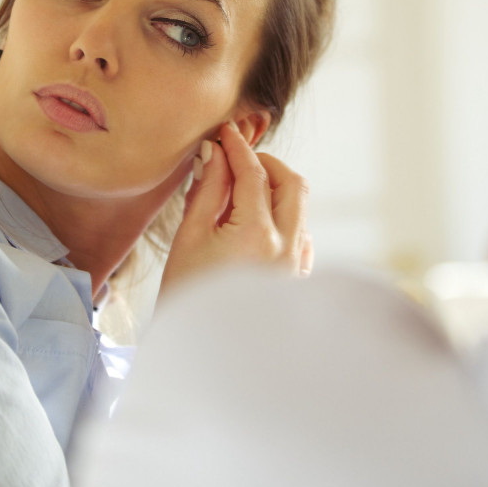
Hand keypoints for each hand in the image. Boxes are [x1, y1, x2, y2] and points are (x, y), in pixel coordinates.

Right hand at [160, 123, 312, 293]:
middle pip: (291, 183)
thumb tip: (216, 153)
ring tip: (241, 195)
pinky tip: (258, 226)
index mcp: (257, 235)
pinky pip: (302, 235)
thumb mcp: (189, 238)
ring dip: (276, 191)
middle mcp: (287, 248)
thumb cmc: (185, 297)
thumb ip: (208, 190)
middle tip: (238, 162)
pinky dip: (284, 220)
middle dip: (267, 164)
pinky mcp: (299, 279)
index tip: (226, 132)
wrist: (199, 355)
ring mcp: (298, 265)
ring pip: (300, 208)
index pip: (254, 174)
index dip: (238, 148)